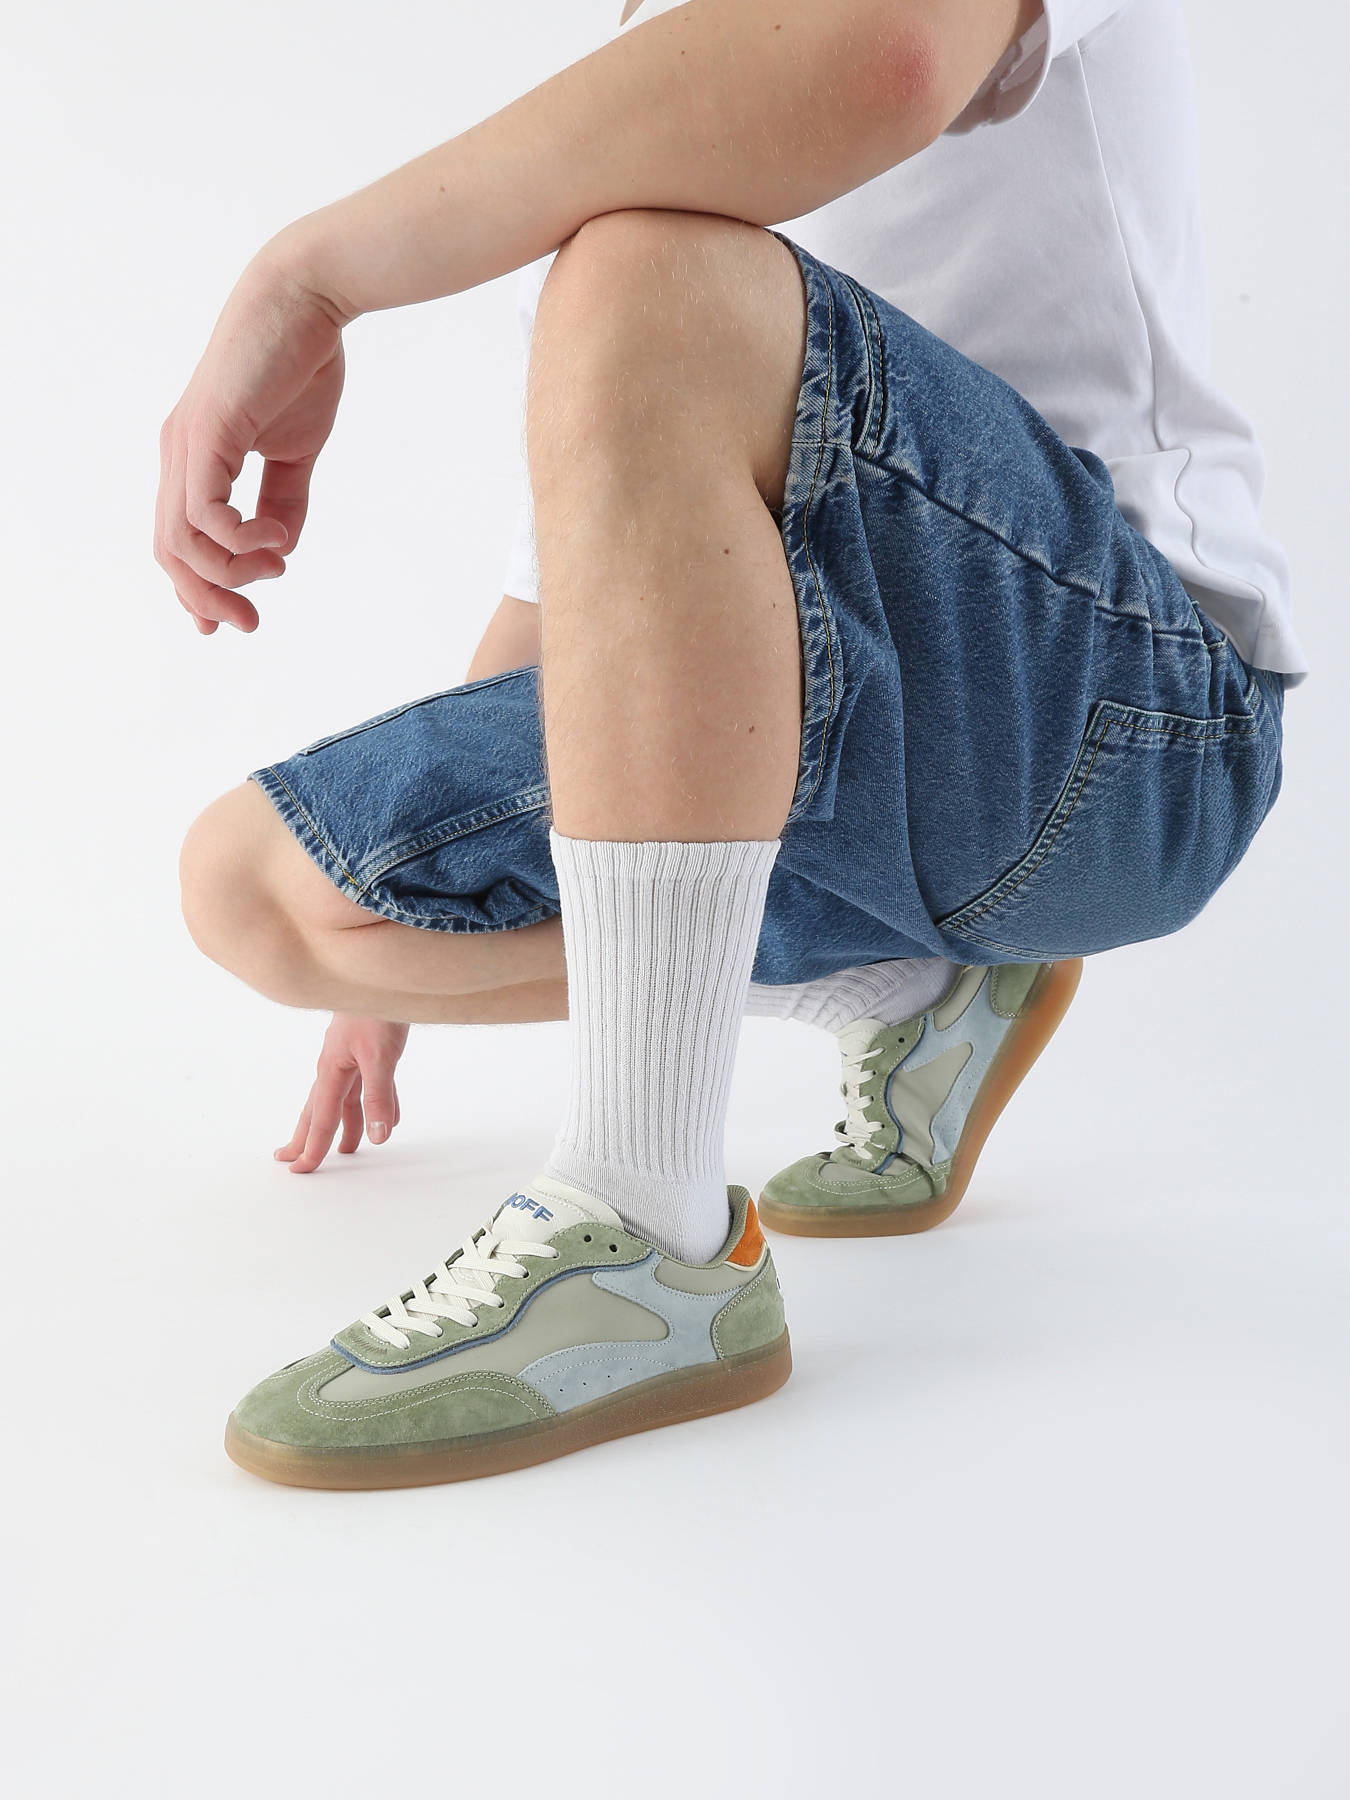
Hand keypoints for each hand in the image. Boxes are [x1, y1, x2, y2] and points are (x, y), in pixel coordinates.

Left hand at [155, 236, 348, 634]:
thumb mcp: (295, 451)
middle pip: (169, 551)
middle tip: (251, 622)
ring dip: (228, 572)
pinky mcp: (207, 434)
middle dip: (206, 597)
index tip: (234, 621)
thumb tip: (278, 548)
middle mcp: (178, 454)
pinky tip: (275, 541)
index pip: (177, 539)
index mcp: (194, 458)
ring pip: (182, 540)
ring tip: (274, 569)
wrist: (306, 302)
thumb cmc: (299, 367)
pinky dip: (238, 541)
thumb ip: (283, 500)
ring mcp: (186, 444)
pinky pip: (203, 512)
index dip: (197, 588)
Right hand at [275, 1014, 410, 1174]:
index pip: (322, 1118)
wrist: (384, 977)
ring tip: (345, 1149)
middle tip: (292, 1160)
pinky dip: (374, 1105)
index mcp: (331, 1070)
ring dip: (345, 1125)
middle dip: (308, 1137)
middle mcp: (336, 1067)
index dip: (313, 1146)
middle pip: (320, 1110)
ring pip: (345, 1101)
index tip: (300, 1169)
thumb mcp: (381, 1057)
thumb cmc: (376, 1012)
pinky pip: (368, 1087)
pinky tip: (387, 1118)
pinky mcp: (370, 1051)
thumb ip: (380, 1096)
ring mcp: (352, 1058)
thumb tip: (379, 1136)